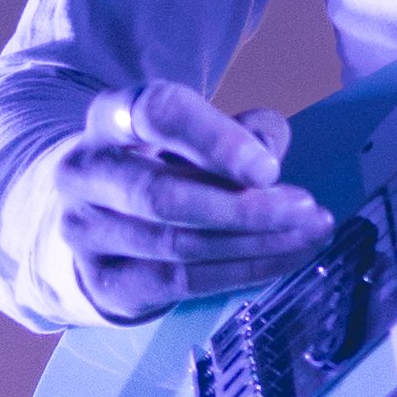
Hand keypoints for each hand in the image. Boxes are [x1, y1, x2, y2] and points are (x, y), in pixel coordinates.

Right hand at [49, 80, 335, 322]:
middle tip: (307, 210)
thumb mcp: (199, 134)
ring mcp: (86, 231)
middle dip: (245, 207)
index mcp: (112, 116)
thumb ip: (243, 132)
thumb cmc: (164, 163)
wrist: (97, 218)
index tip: (269, 169)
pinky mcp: (103, 281)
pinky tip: (285, 259)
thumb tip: (268, 157)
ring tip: (310, 234)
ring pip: (178, 244)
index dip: (217, 141)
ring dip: (256, 242)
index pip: (158, 114)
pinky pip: (182, 282)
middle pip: (163, 194)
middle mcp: (85, 171)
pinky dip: (243, 271)